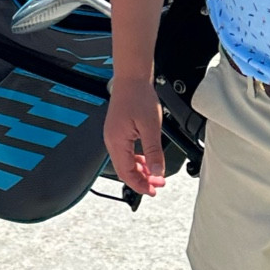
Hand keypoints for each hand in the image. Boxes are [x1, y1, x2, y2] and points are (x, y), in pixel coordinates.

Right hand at [105, 77, 165, 198]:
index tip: (153, 190)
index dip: (140, 185)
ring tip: (155, 174)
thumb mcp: (151, 127)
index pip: (126, 173)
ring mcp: (113, 136)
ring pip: (125, 162)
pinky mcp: (118, 132)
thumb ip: (153, 152)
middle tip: (158, 184)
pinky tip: (147, 160)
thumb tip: (156, 171)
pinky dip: (137, 160)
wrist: (132, 79)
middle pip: (124, 170)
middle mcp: (111, 141)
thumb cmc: (138, 97)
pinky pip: (126, 152)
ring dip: (140, 171)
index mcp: (117, 142)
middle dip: (141, 180)